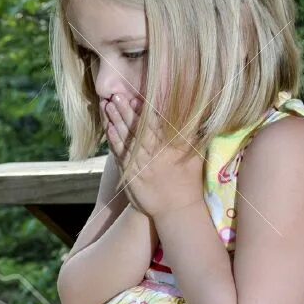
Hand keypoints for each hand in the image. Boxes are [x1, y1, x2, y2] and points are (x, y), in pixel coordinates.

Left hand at [104, 93, 203, 218]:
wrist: (177, 208)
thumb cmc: (189, 181)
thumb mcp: (196, 155)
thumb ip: (191, 136)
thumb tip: (192, 115)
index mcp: (172, 146)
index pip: (156, 124)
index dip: (144, 110)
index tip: (135, 97)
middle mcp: (157, 153)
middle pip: (139, 128)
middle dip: (126, 111)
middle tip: (116, 96)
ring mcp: (143, 164)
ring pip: (128, 139)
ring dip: (117, 121)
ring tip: (108, 106)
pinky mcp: (133, 175)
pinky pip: (122, 155)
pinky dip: (115, 142)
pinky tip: (109, 129)